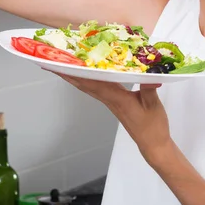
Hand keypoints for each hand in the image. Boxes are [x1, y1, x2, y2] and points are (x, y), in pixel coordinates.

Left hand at [48, 71, 171, 163]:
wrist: (152, 143)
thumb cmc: (153, 127)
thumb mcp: (153, 106)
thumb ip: (149, 89)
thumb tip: (150, 71)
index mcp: (117, 99)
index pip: (93, 83)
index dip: (77, 73)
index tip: (61, 65)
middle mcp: (110, 100)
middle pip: (84, 84)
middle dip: (68, 73)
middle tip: (52, 61)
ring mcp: (111, 102)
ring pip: (88, 87)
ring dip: (75, 76)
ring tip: (63, 64)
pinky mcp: (115, 102)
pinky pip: (97, 88)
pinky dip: (88, 80)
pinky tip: (86, 73)